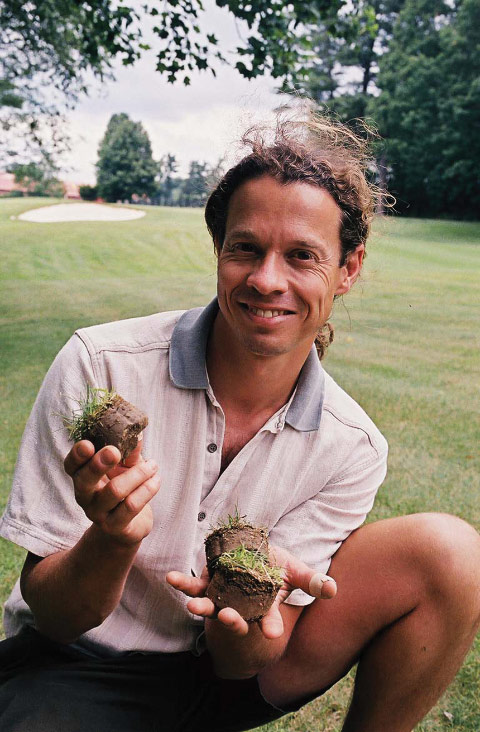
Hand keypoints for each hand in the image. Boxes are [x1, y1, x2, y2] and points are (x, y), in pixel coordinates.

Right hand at [63, 435, 159, 545]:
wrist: (130, 524)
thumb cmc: (125, 486)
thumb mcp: (126, 466)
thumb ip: (129, 451)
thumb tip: (137, 433)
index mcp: (82, 476)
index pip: (71, 465)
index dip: (76, 455)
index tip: (88, 444)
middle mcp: (85, 495)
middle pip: (84, 480)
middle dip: (98, 464)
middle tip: (114, 451)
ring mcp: (97, 513)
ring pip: (115, 490)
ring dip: (138, 474)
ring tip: (153, 465)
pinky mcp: (114, 526)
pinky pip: (131, 505)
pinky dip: (147, 489)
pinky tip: (156, 480)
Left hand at [166, 545, 336, 638]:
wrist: (256, 552)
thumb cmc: (278, 566)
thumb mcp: (297, 572)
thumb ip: (312, 581)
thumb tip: (332, 589)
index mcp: (264, 608)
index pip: (269, 620)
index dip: (271, 625)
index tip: (272, 633)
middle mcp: (242, 606)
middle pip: (236, 618)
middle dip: (232, 620)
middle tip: (230, 620)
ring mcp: (223, 596)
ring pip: (211, 606)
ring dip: (202, 607)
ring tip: (193, 607)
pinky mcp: (208, 582)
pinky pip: (194, 585)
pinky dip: (183, 583)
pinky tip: (172, 579)